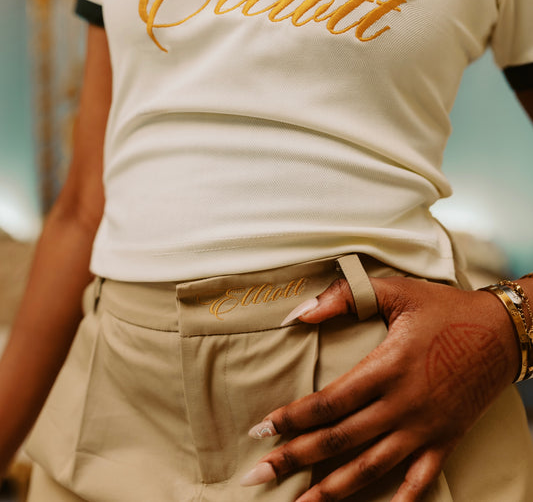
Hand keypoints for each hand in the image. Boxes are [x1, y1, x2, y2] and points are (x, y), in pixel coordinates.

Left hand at [241, 275, 519, 500]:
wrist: (501, 332)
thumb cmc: (444, 308)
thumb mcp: (395, 291)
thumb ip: (344, 297)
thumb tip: (299, 312)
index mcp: (387, 367)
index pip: (329, 402)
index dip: (292, 417)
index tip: (261, 427)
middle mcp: (403, 405)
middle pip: (340, 440)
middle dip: (296, 458)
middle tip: (260, 473)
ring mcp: (425, 428)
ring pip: (371, 467)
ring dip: (333, 489)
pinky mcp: (445, 439)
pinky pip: (420, 479)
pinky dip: (401, 500)